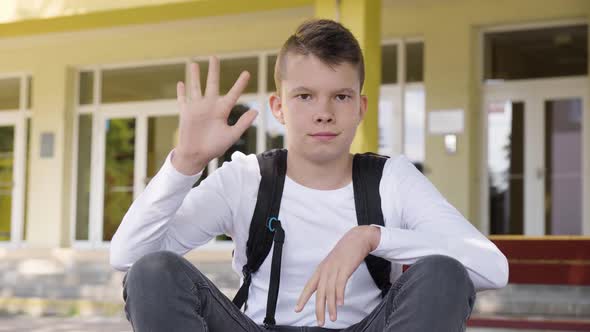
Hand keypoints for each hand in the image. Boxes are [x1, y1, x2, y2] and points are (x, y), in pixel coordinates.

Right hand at [172, 56, 258, 174]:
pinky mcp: (186, 112)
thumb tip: (255, 111)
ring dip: (195, 76)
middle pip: (212, 84)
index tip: (247, 73)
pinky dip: (181, 91)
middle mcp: (210, 106)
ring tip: (194, 64)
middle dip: (213, 71)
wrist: (197, 156)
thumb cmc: (215, 147)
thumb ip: (243, 124)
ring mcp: (197, 108)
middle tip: (214, 57)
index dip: (240, 84)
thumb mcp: (231, 135)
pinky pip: (183, 99)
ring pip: (196, 87)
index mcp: (222, 110)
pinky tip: (181, 82)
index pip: (233, 94)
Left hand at [295, 225, 380, 325]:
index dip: (302, 298)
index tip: (297, 309)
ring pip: (329, 291)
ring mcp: (334, 269)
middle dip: (319, 309)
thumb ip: (329, 276)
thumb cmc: (345, 252)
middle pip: (319, 293)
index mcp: (321, 270)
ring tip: (332, 318)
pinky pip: (340, 284)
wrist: (356, 239)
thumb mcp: (333, 264)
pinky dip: (339, 295)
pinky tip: (340, 304)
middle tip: (320, 322)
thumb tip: (326, 289)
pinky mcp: (345, 268)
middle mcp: (325, 270)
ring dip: (331, 306)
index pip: (309, 286)